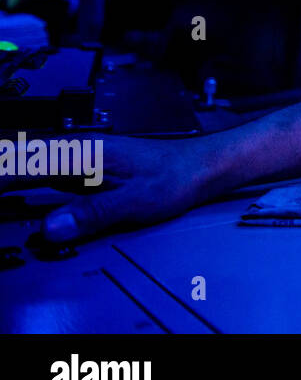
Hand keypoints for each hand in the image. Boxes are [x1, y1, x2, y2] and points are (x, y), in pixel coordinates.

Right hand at [0, 135, 222, 242]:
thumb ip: (95, 212)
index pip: (25, 164)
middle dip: (5, 180)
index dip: (3, 179)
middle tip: (0, 202)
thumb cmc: (176, 176)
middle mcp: (79, 152)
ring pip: (31, 167)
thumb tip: (53, 227)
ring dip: (11, 181)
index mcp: (86, 153)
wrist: (200, 167)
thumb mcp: (137, 200)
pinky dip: (25, 185)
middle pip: (22, 162)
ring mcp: (81, 161)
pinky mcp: (86, 172)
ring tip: (4, 195)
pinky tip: (16, 196)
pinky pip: (45, 177)